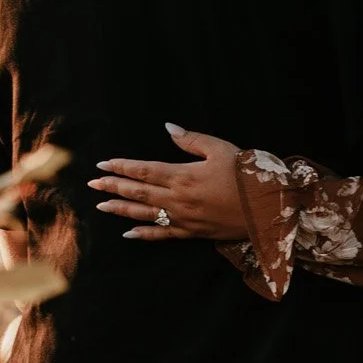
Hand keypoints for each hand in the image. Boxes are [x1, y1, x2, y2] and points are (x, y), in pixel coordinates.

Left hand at [88, 124, 248, 239]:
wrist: (269, 208)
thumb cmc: (248, 174)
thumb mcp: (222, 149)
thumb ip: (192, 139)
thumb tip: (169, 127)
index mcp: (183, 176)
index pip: (143, 170)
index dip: (121, 167)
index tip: (102, 164)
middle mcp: (178, 199)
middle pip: (137, 192)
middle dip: (113, 187)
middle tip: (92, 184)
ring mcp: (183, 219)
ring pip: (144, 213)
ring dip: (121, 209)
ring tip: (101, 205)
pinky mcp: (193, 232)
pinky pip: (162, 234)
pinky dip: (144, 234)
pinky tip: (129, 233)